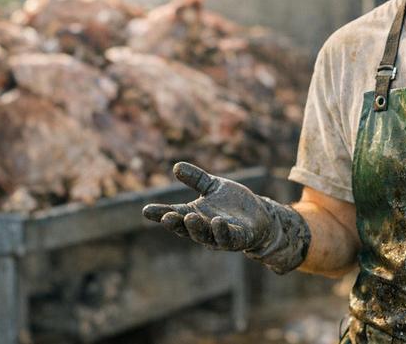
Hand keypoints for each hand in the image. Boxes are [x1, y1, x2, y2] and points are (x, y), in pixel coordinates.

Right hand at [142, 162, 309, 272]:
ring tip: (190, 217)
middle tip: (166, 216)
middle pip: (186, 228)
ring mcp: (219, 236)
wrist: (259, 216)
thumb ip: (196, 178)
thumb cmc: (232, 203)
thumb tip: (176, 166)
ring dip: (196, 228)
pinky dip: (221, 231)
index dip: (160, 214)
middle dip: (175, 223)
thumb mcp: (213, 187)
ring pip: (205, 236)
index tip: (145, 210)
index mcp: (195, 215)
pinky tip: (217, 221)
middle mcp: (204, 228)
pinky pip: (227, 237)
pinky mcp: (237, 239)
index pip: (174, 215)